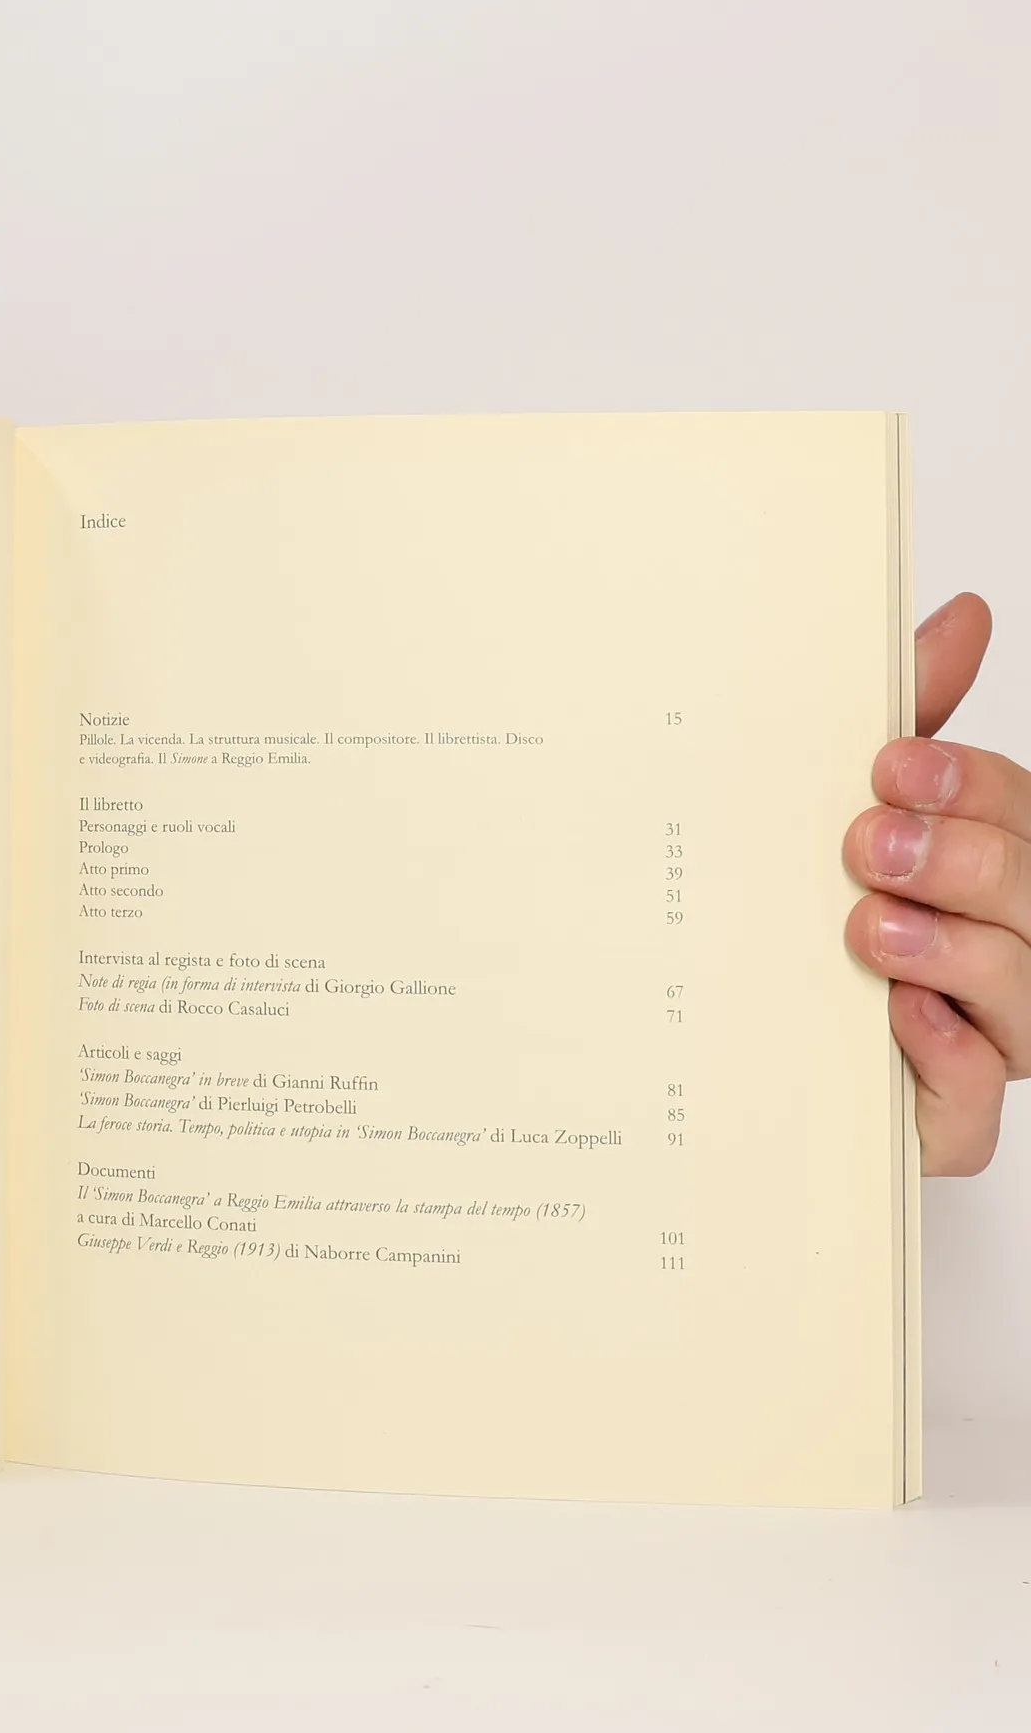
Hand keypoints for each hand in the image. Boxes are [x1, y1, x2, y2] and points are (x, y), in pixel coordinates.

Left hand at [843, 592, 1018, 1173]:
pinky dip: (943, 1059)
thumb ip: (910, 720)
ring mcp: (986, 1039)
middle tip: (866, 841)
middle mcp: (1007, 955)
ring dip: (948, 950)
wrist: (732, 1050)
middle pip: (1030, 896)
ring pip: (1020, 994)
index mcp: (994, 875)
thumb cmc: (809, 921)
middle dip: (958, 860)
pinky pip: (973, 1102)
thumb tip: (964, 613)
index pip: (1019, 816)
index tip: (888, 766)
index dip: (970, 787)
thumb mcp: (851, 809)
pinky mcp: (942, 1119)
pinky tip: (898, 1015)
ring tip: (866, 925)